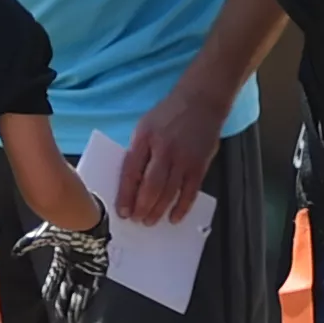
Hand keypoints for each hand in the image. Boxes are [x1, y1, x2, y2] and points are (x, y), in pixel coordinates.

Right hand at [12, 197, 110, 322]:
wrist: (85, 220)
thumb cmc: (65, 227)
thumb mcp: (43, 237)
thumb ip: (29, 245)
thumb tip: (14, 252)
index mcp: (62, 256)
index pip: (55, 276)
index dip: (51, 288)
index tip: (47, 299)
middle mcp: (74, 263)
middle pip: (68, 286)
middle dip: (64, 301)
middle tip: (61, 316)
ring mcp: (87, 266)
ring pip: (81, 289)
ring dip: (76, 303)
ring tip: (72, 318)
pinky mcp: (98, 266)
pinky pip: (95, 285)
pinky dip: (90, 296)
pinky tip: (86, 306)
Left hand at [117, 85, 224, 224]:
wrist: (201, 101)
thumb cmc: (168, 115)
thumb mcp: (144, 126)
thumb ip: (138, 152)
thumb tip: (129, 183)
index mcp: (144, 137)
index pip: (131, 171)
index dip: (126, 194)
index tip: (122, 211)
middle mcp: (164, 149)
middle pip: (151, 186)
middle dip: (142, 207)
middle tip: (137, 220)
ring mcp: (184, 158)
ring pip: (169, 192)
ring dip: (158, 210)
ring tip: (150, 221)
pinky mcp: (200, 165)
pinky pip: (190, 192)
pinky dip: (182, 207)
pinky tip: (174, 218)